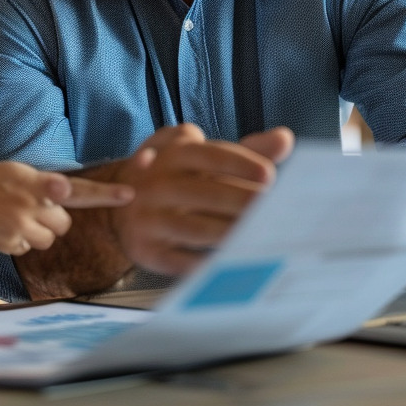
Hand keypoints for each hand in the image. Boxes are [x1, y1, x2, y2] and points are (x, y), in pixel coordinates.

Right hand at [0, 163, 132, 254]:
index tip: (130, 194)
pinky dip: (19, 240)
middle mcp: (30, 205)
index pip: (76, 188)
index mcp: (34, 181)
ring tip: (11, 215)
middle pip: (63, 222)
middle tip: (29, 205)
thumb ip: (43, 183)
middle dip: (53, 217)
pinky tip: (0, 227)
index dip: (106, 192)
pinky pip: (28, 248)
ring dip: (37, 230)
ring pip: (48, 238)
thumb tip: (64, 194)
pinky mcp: (9, 245)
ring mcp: (19, 227)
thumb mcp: (14, 171)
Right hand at [109, 124, 292, 274]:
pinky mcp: (146, 249)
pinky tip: (232, 265)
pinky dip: (207, 266)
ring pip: (196, 229)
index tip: (269, 176)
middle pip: (205, 193)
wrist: (121, 206)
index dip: (240, 164)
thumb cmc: (177, 178)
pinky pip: (180, 261)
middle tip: (272, 212)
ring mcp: (149, 218)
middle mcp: (157, 184)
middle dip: (241, 203)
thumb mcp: (203, 157)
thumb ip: (246, 149)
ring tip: (260, 239)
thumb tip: (284, 138)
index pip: (210, 155)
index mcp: (174, 155)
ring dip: (229, 235)